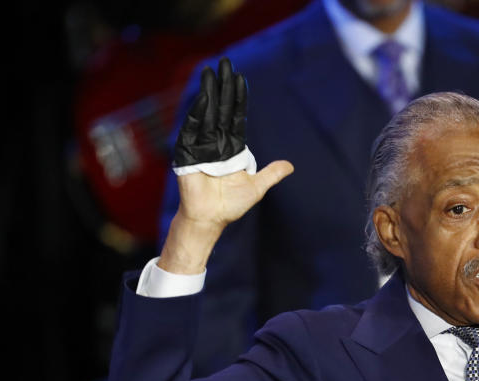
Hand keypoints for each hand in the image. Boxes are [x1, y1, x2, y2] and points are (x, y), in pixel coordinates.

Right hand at [160, 58, 292, 272]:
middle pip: (222, 109)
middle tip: (225, 63)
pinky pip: (193, 129)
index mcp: (232, 148)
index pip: (236, 117)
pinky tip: (203, 97)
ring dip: (209, 93)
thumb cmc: (231, 205)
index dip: (238, 99)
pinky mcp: (189, 152)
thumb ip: (271, 174)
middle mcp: (217, 143)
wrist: (211, 218)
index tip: (240, 78)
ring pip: (208, 114)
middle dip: (224, 87)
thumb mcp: (257, 187)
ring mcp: (202, 145)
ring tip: (211, 72)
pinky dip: (198, 113)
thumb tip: (290, 166)